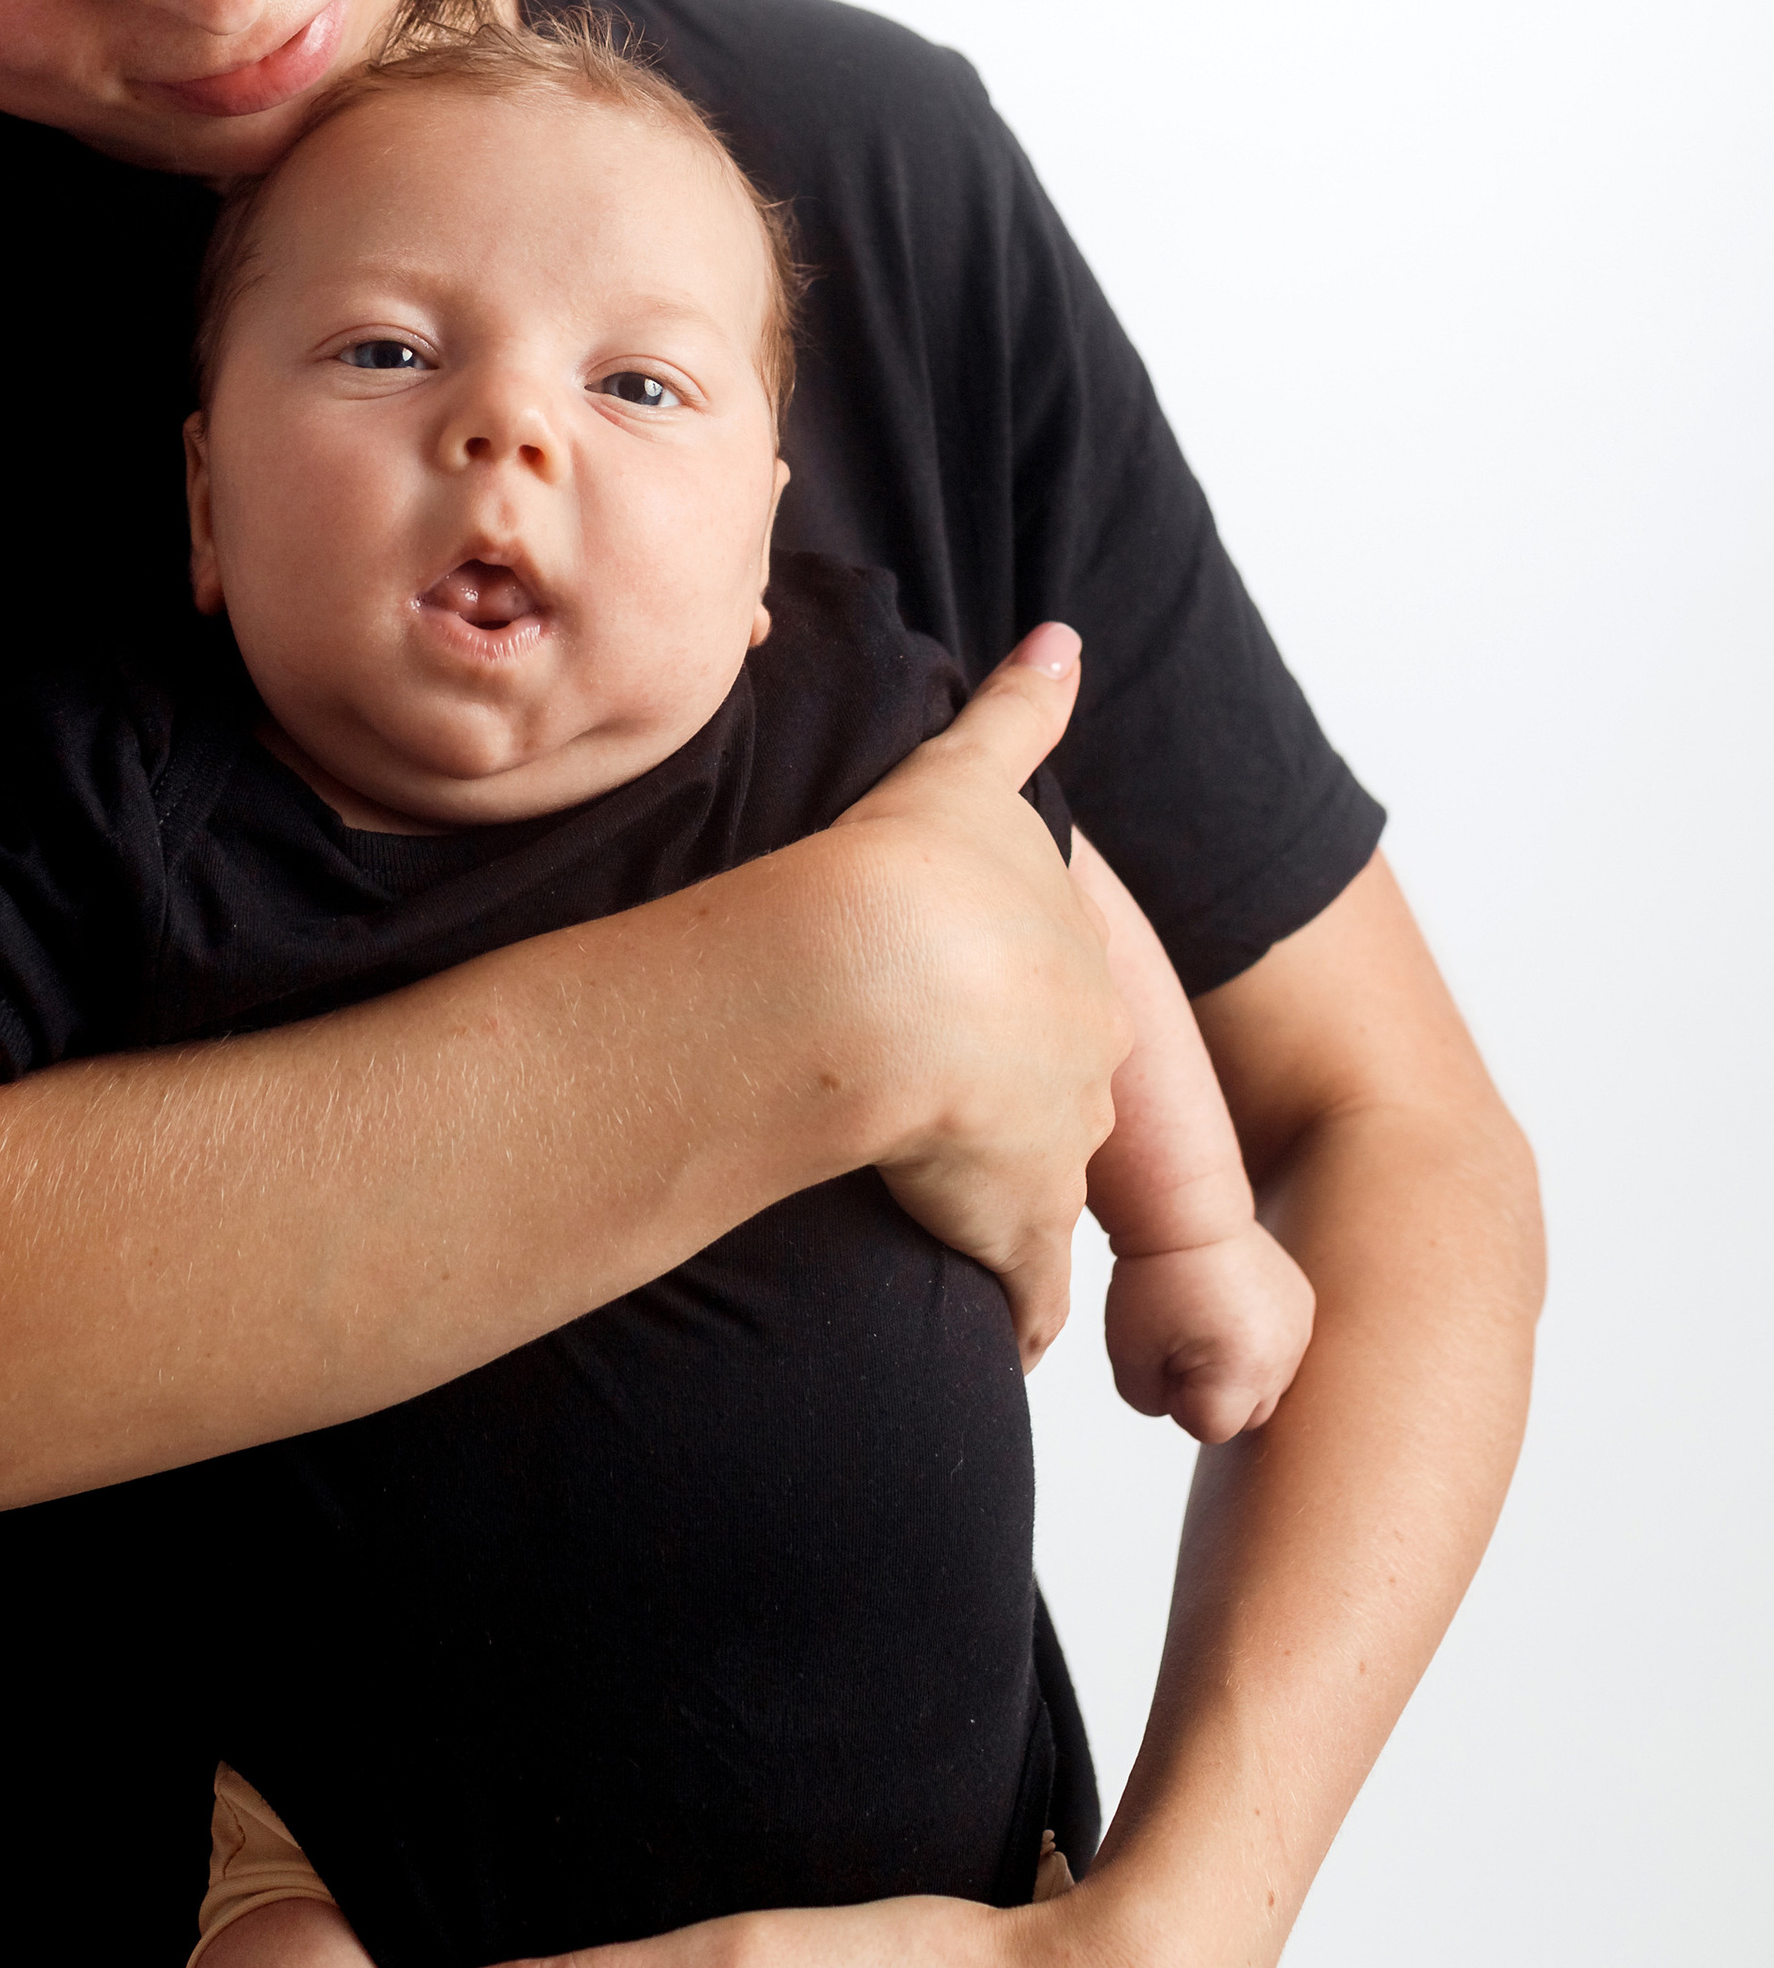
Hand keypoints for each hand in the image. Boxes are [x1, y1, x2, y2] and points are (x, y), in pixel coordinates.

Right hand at [836, 627, 1128, 1363]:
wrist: (883, 976)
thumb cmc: (898, 872)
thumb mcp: (962, 778)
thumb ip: (1017, 715)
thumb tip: (1064, 636)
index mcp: (1066, 940)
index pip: (1056, 988)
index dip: (1009, 1007)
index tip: (983, 1023)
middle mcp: (1083, 1036)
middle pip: (1060, 1082)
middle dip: (1015, 1105)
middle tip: (941, 1117)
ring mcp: (1058, 1130)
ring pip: (1037, 1178)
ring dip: (995, 1199)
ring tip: (931, 1205)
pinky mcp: (1018, 1215)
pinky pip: (1023, 1285)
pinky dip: (1011, 1309)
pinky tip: (992, 1331)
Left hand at [1105, 1223, 1315, 1441]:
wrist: (1186, 1210)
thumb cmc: (1153, 1279)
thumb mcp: (1128, 1355)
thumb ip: (1152, 1403)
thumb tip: (1186, 1410)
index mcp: (1244, 1374)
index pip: (1209, 1427)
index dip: (1175, 1396)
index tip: (1163, 1350)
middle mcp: (1284, 1358)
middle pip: (1243, 1414)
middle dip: (1208, 1389)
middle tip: (1181, 1336)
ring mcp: (1300, 1331)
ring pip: (1264, 1385)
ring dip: (1234, 1368)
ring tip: (1204, 1319)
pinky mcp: (1304, 1307)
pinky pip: (1278, 1349)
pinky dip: (1253, 1339)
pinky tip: (1225, 1304)